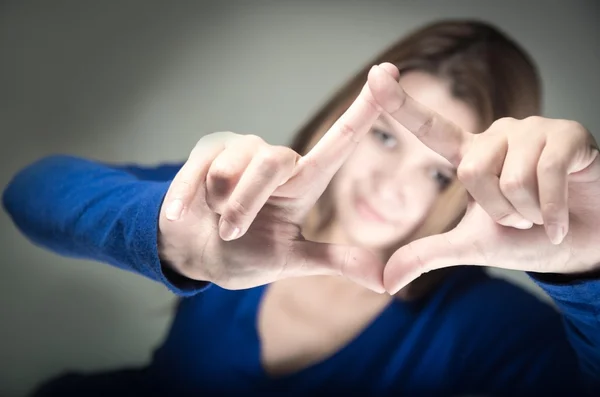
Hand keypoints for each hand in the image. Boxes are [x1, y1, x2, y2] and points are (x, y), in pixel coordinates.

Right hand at [158, 64, 398, 291]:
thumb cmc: (246, 253)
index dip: (364, 109)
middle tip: (231, 230)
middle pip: (271, 162)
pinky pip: (199, 168)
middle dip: (245, 203)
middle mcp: (278, 159)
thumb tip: (385, 281)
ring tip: (216, 215)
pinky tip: (178, 213)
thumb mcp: (290, 260)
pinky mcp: (209, 148)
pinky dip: (187, 198)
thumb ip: (333, 261)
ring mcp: (242, 150)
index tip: (389, 71)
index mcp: (304, 182)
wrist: (197, 254)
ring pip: (231, 167)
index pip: (340, 140)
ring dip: (219, 203)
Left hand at [368, 65, 599, 293]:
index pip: (429, 127)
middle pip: (470, 172)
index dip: (401, 102)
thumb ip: (426, 256)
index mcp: (470, 155)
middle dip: (497, 212)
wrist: (582, 246)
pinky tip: (561, 219)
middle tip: (519, 217)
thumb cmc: (526, 239)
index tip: (376, 74)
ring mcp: (532, 131)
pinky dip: (552, 211)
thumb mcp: (469, 247)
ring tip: (541, 211)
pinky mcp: (567, 134)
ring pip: (510, 178)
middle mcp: (497, 136)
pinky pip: (547, 174)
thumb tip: (385, 282)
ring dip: (527, 213)